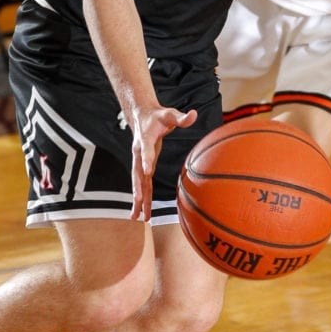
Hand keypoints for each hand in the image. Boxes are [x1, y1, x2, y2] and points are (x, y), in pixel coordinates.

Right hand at [130, 105, 197, 221]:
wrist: (141, 115)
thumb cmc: (158, 116)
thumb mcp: (169, 114)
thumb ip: (181, 117)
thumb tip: (194, 114)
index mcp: (145, 139)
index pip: (146, 150)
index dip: (146, 159)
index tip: (148, 170)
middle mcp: (139, 153)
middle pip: (138, 172)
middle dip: (137, 188)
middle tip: (138, 201)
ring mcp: (139, 161)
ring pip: (138, 183)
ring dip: (137, 199)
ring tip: (136, 217)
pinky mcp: (142, 166)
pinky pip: (142, 184)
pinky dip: (141, 198)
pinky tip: (141, 212)